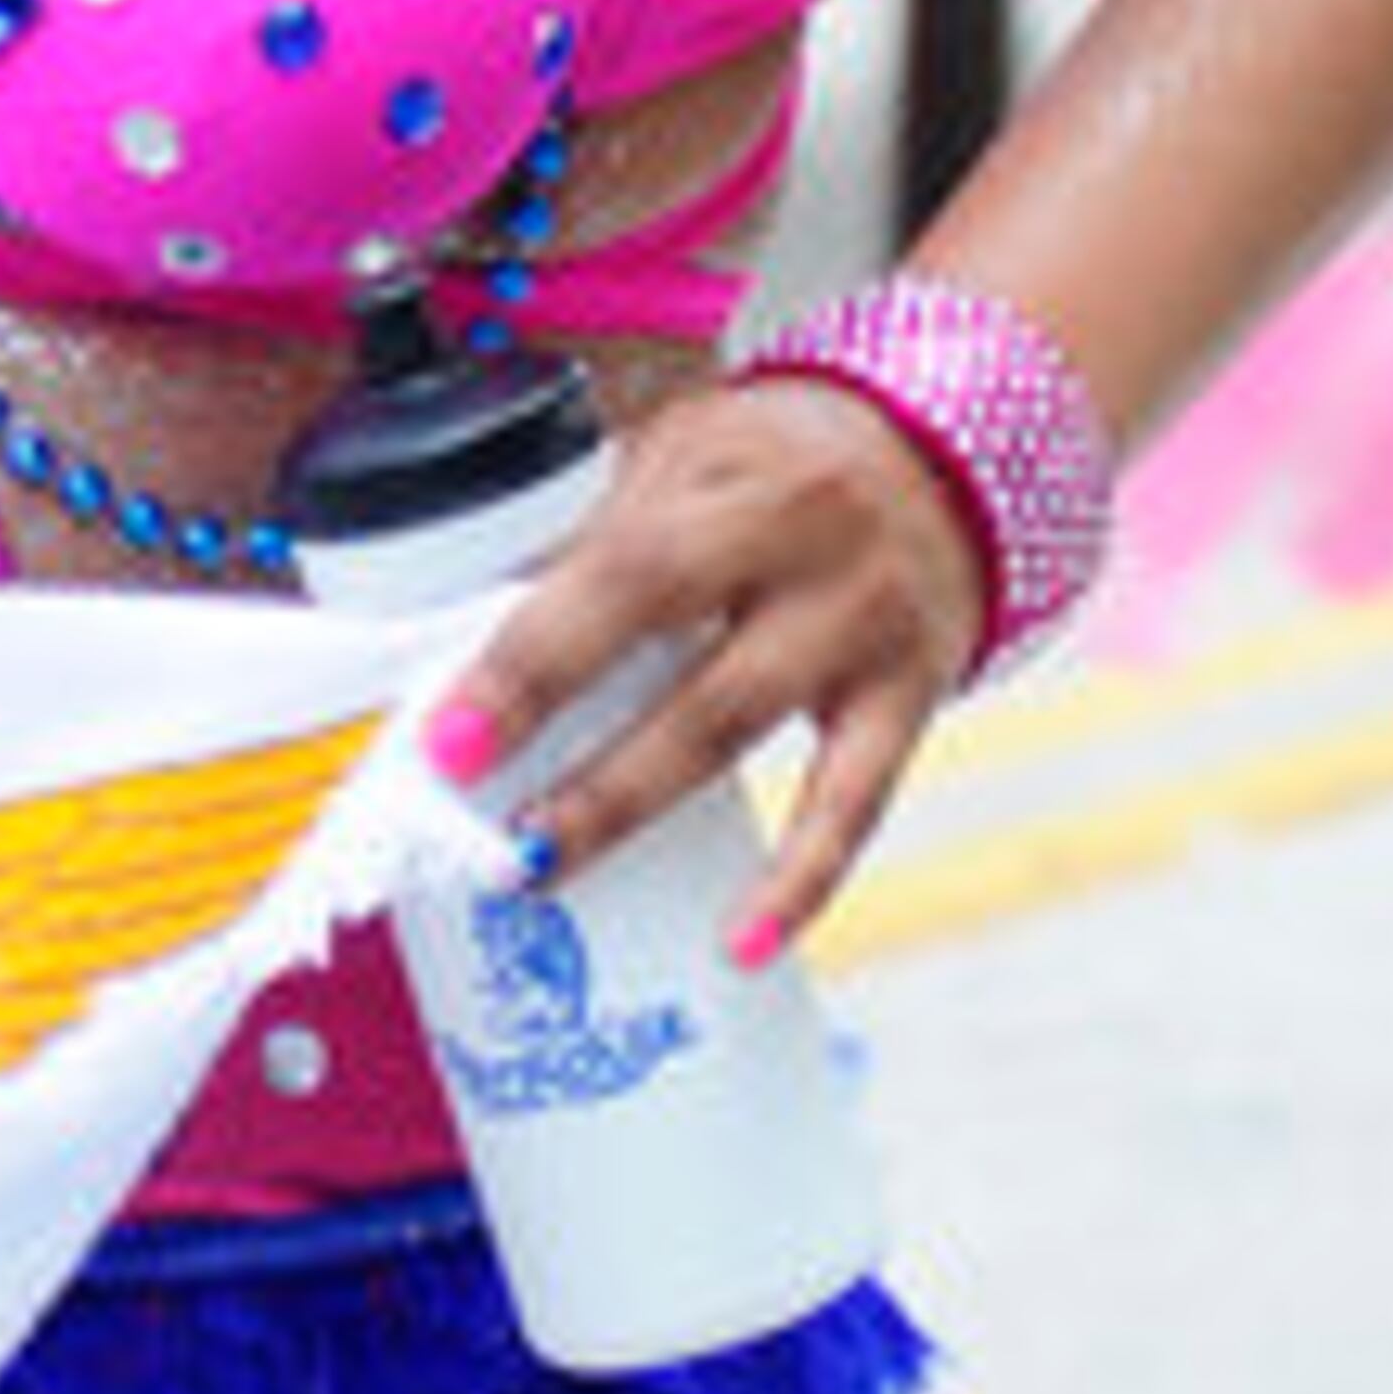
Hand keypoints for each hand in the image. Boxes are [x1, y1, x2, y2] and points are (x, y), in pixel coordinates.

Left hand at [421, 379, 990, 956]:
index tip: (448, 736)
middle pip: (680, 655)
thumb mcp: (683, 455)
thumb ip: (594, 535)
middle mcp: (807, 549)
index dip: (531, 656)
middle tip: (481, 819)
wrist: (944, 451)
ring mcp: (863, 625)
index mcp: (734, 478)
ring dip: (630, 804)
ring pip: (736, 728)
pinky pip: (851, 804)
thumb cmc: (776, 457)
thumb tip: (468, 634)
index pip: (619, 572)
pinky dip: (797, 882)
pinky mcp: (909, 696)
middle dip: (570, 741)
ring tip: (542, 864)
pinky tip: (738, 943)